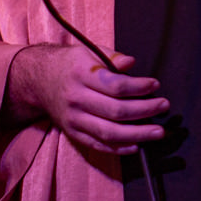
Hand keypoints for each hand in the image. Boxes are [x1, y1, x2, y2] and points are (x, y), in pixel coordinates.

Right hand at [8, 44, 168, 155]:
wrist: (36, 80)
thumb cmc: (69, 64)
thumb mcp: (86, 51)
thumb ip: (110, 56)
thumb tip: (131, 63)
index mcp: (81, 75)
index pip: (115, 86)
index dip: (139, 87)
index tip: (155, 85)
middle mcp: (76, 99)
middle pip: (116, 111)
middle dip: (144, 110)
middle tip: (164, 107)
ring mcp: (74, 119)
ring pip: (109, 132)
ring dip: (138, 134)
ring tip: (158, 132)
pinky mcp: (73, 133)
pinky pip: (98, 145)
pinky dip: (118, 148)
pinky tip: (136, 145)